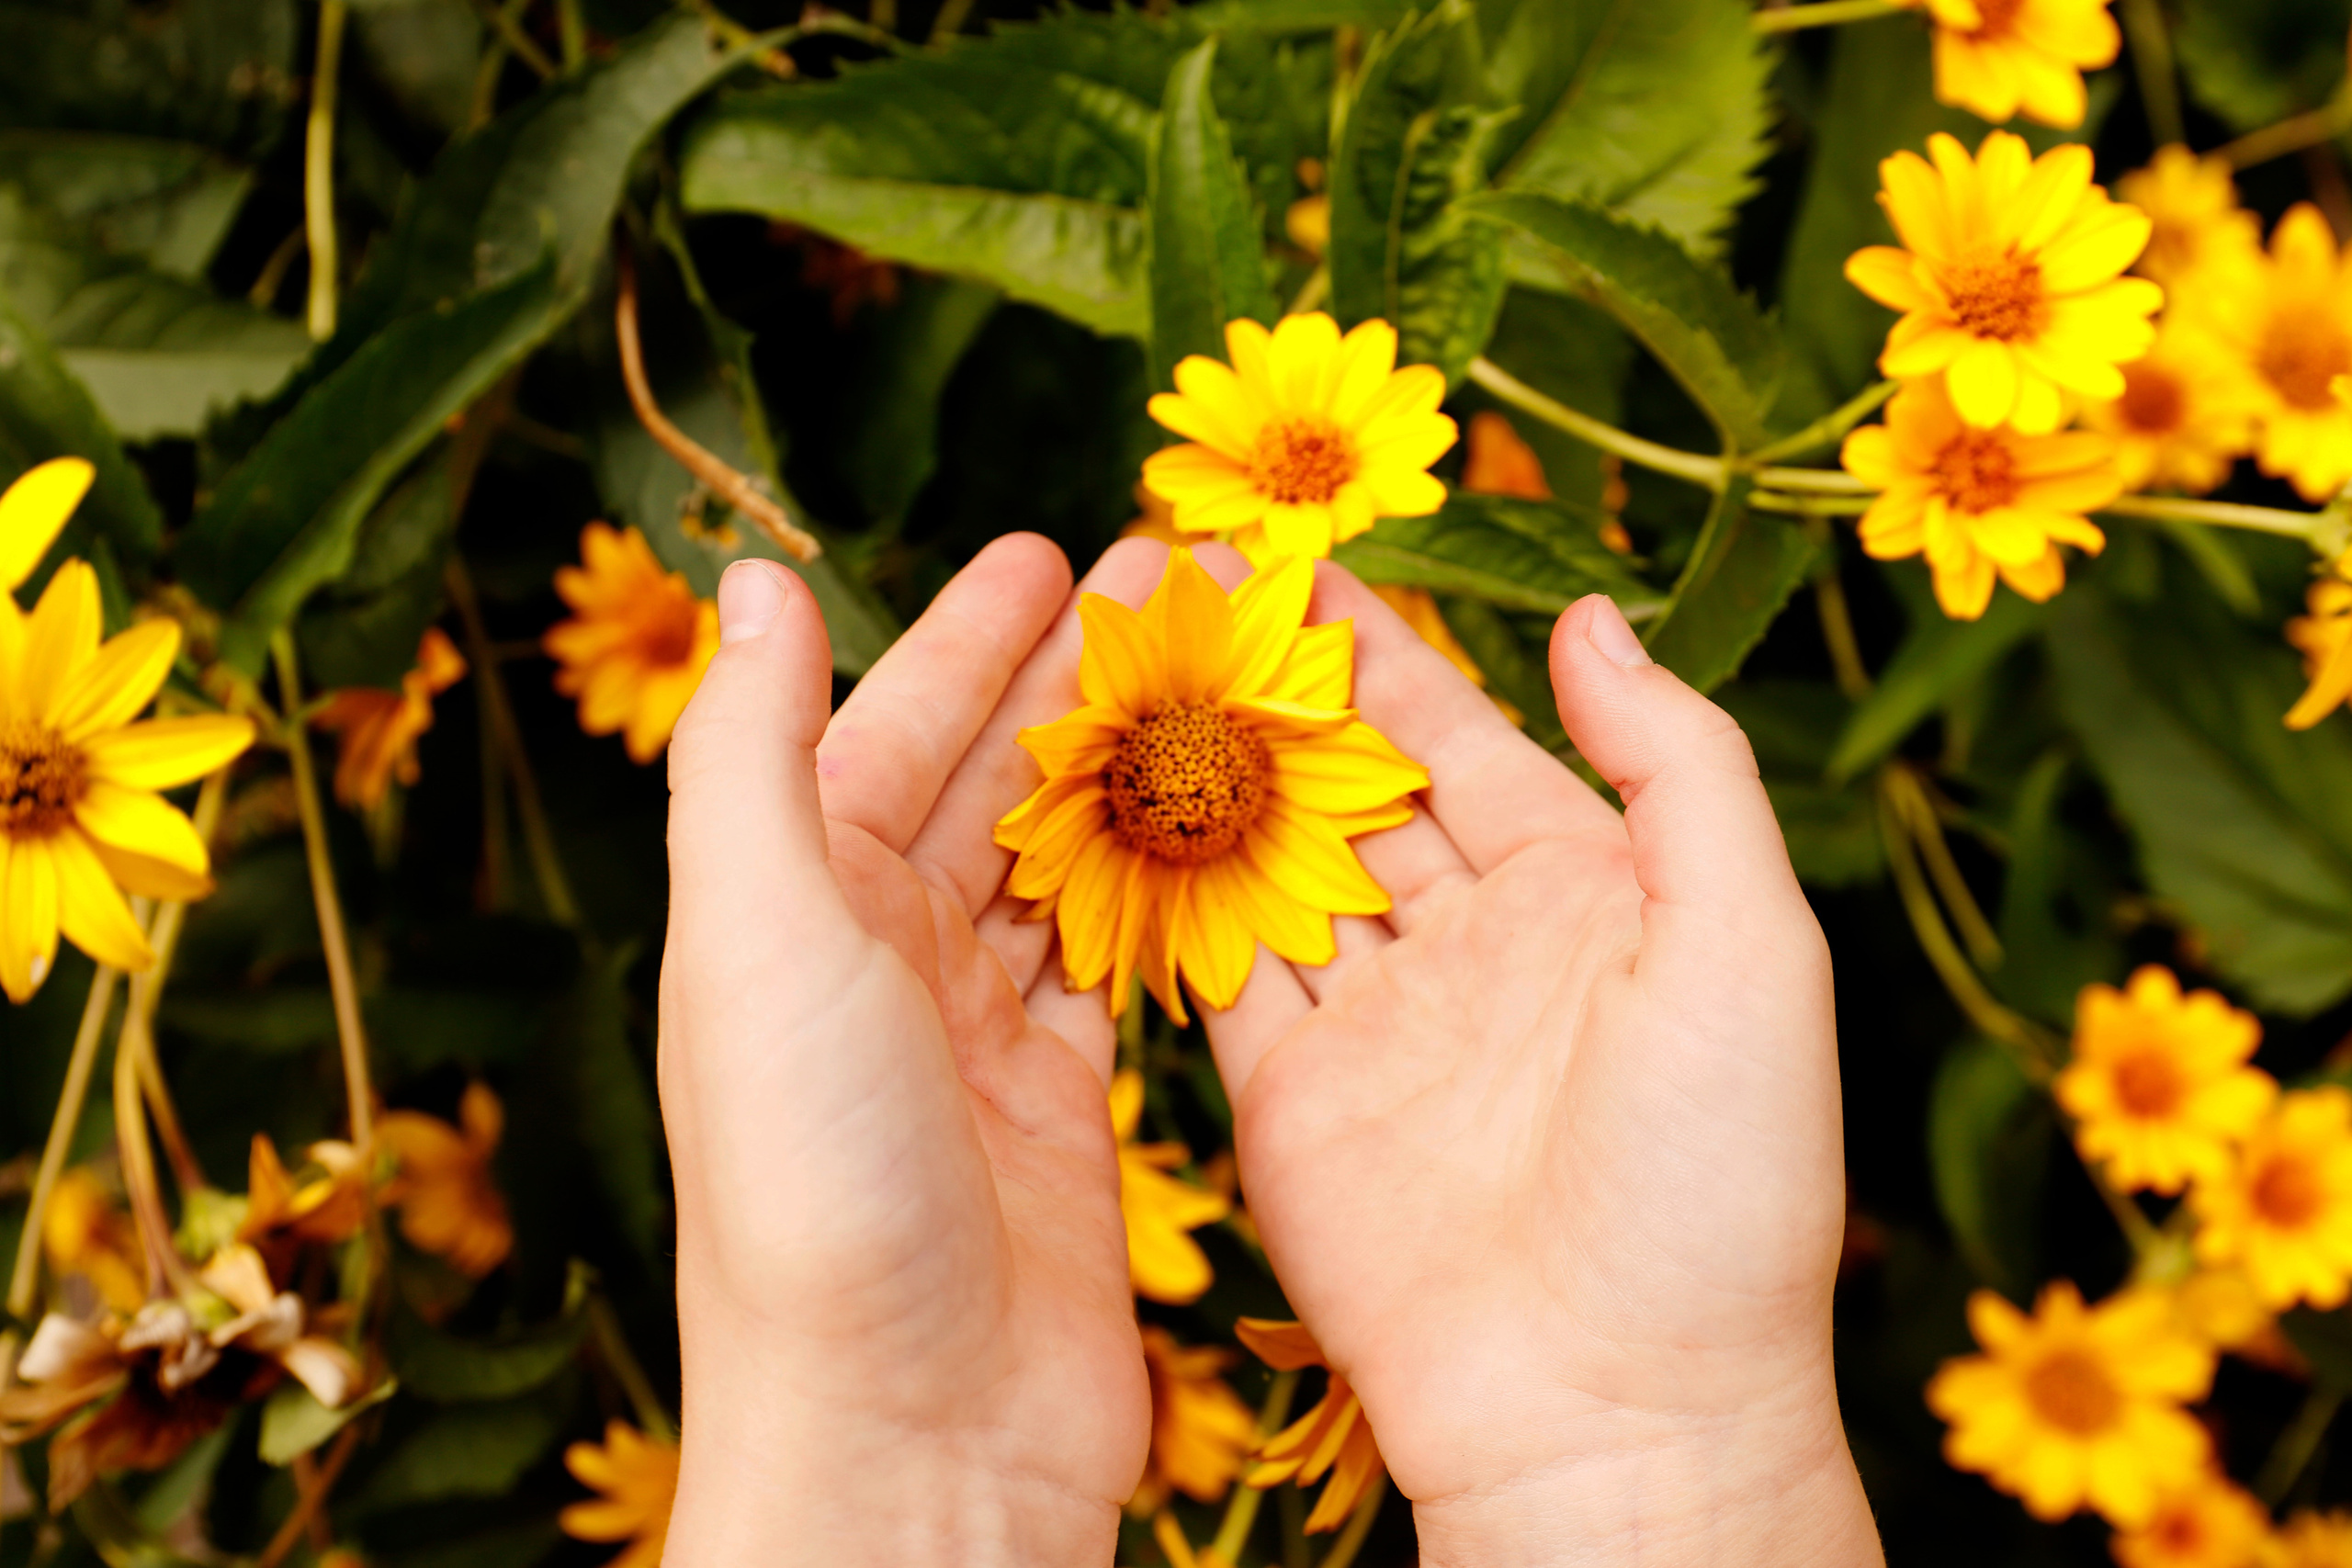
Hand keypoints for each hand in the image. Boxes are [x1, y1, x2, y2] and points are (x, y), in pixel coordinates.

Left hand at [658, 537, 1177, 1562]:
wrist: (910, 1436)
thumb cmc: (816, 1184)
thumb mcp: (761, 940)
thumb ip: (749, 756)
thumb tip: (755, 583)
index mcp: (794, 910)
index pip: (884, 732)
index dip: (965, 639)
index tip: (1052, 552)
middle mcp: (879, 965)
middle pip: (984, 787)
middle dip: (1067, 687)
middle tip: (1171, 594)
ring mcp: (976, 1043)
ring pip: (1061, 869)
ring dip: (1125, 777)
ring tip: (1215, 688)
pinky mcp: (1065, 1115)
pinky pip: (1123, 971)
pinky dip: (1168, 898)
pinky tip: (1223, 834)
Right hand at [1184, 556, 1880, 1563]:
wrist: (1617, 1409)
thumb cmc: (1718, 1182)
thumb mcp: (1752, 945)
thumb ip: (1677, 769)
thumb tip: (1588, 618)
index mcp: (1586, 892)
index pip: (1461, 737)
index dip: (1380, 651)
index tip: (1293, 561)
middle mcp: (1471, 943)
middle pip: (1350, 787)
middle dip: (1268, 693)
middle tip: (1169, 592)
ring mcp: (1374, 1023)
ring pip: (1270, 862)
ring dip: (1203, 772)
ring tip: (1115, 669)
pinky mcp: (1290, 1100)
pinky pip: (1215, 972)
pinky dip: (1163, 893)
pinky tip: (1106, 806)